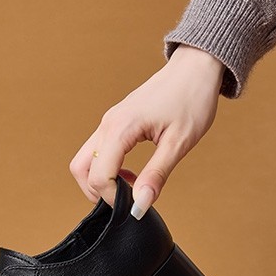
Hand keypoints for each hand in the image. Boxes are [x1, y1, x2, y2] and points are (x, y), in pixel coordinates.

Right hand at [69, 45, 223, 218]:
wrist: (195, 69)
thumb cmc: (192, 100)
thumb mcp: (179, 144)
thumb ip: (156, 176)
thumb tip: (139, 207)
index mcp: (121, 128)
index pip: (99, 176)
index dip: (113, 198)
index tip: (136, 205)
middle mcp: (108, 124)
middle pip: (80, 168)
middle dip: (97, 192)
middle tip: (126, 201)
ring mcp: (108, 122)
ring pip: (84, 160)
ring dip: (100, 180)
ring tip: (130, 187)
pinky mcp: (114, 122)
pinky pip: (96, 151)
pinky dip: (106, 168)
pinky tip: (131, 173)